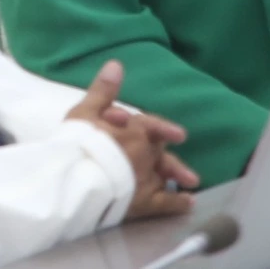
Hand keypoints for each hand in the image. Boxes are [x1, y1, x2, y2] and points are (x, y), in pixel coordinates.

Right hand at [65, 60, 196, 219]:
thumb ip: (102, 90)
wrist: (76, 177)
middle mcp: (145, 153)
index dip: (164, 129)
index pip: (151, 126)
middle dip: (169, 157)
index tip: (180, 135)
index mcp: (133, 130)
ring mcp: (146, 178)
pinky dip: (178, 203)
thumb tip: (116, 64)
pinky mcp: (144, 202)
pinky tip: (189, 202)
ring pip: (166, 176)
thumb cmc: (78, 142)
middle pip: (160, 153)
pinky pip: (166, 204)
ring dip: (178, 175)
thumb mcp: (85, 111)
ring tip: (193, 181)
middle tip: (183, 163)